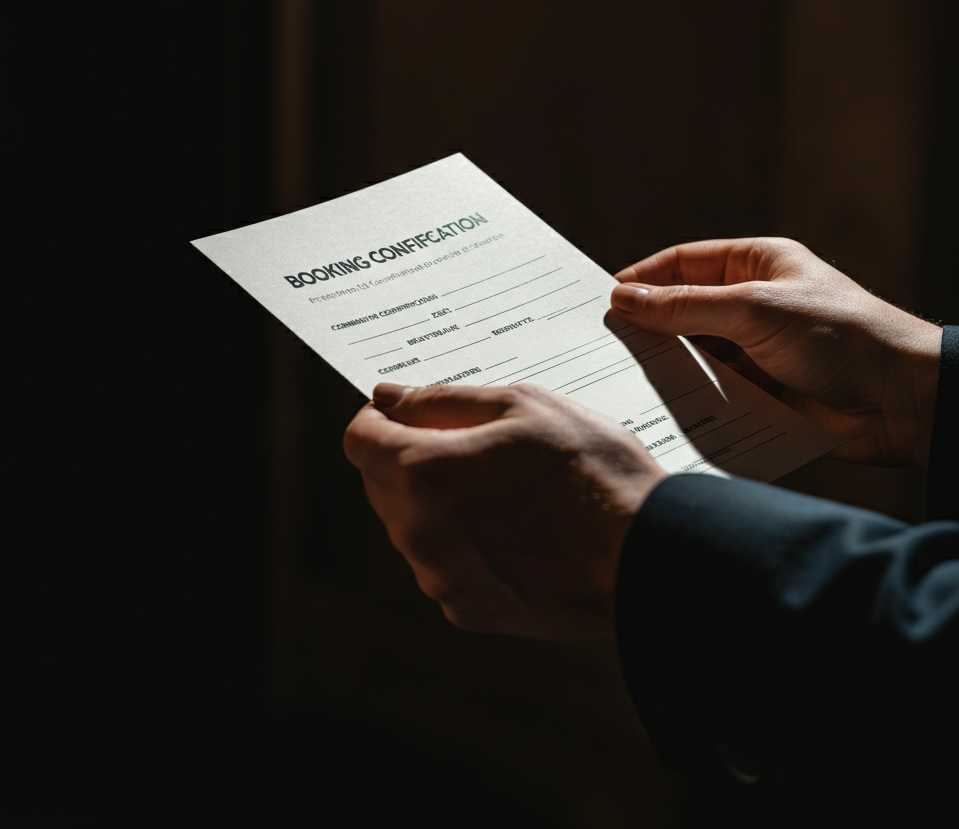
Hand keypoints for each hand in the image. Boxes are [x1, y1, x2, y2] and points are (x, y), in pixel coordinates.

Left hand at [343, 382, 665, 640]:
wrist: (649, 555)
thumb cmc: (593, 471)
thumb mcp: (521, 406)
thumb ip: (440, 400)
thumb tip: (388, 398)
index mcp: (424, 474)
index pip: (358, 439)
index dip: (380, 417)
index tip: (409, 412)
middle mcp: (419, 533)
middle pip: (378, 482)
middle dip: (408, 456)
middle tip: (471, 443)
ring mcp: (441, 578)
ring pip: (409, 525)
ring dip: (434, 500)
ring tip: (503, 487)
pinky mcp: (468, 609)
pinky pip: (440, 563)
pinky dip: (460, 541)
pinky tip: (512, 527)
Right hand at [610, 237, 941, 467]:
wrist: (899, 402)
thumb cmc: (840, 336)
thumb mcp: (753, 310)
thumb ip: (684, 307)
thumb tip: (624, 299)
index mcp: (756, 264)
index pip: (685, 262)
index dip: (643, 278)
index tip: (605, 299)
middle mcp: (751, 302)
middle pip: (683, 308)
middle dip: (648, 323)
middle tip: (604, 340)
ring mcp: (755, 348)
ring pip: (693, 351)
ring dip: (665, 362)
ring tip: (624, 372)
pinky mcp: (758, 389)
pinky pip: (709, 387)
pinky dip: (686, 393)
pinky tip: (660, 400)